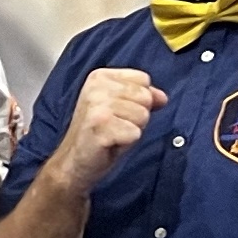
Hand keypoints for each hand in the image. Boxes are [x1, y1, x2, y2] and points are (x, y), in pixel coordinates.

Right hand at [50, 65, 168, 194]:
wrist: (74, 161)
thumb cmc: (98, 134)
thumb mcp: (121, 108)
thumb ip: (142, 97)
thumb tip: (162, 97)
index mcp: (100, 77)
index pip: (143, 79)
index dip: (139, 99)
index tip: (119, 111)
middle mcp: (96, 87)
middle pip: (145, 97)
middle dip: (137, 116)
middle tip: (116, 125)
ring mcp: (97, 105)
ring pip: (143, 115)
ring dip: (132, 130)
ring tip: (113, 133)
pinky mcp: (101, 125)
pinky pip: (135, 133)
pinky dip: (127, 142)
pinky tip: (110, 143)